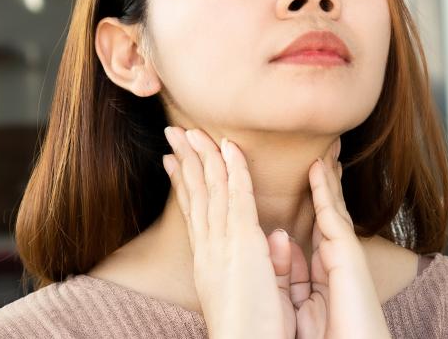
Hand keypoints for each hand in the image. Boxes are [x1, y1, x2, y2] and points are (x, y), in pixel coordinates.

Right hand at [162, 126, 294, 337]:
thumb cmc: (256, 330)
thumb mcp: (258, 288)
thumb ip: (265, 260)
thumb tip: (274, 238)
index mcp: (209, 261)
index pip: (194, 214)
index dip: (184, 184)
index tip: (174, 162)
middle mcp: (209, 248)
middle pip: (194, 195)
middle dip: (184, 160)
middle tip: (173, 133)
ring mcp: (222, 243)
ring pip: (210, 188)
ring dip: (202, 154)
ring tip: (190, 129)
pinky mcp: (242, 241)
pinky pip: (236, 195)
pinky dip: (232, 168)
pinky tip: (228, 146)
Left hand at [287, 137, 391, 338]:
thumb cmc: (328, 338)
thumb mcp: (298, 301)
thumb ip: (291, 270)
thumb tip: (284, 239)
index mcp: (326, 271)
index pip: (318, 226)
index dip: (314, 199)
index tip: (310, 172)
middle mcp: (338, 259)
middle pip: (330, 210)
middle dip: (326, 180)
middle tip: (324, 149)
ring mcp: (345, 256)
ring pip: (333, 206)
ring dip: (327, 175)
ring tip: (324, 147)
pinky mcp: (347, 257)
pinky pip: (333, 216)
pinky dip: (324, 191)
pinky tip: (318, 169)